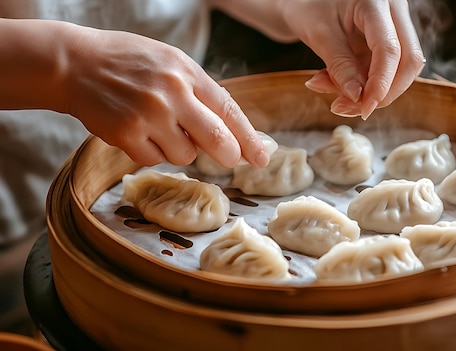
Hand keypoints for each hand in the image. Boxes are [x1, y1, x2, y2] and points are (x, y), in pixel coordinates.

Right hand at [62, 25, 268, 167]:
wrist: (75, 63)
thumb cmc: (128, 62)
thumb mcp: (170, 62)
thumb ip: (199, 90)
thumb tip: (227, 127)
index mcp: (187, 72)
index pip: (229, 110)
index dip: (249, 138)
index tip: (262, 158)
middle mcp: (172, 94)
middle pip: (217, 140)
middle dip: (228, 155)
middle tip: (229, 159)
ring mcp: (149, 116)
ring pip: (185, 155)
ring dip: (179, 149)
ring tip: (159, 127)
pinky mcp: (126, 136)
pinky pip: (155, 160)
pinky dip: (151, 152)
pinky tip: (138, 132)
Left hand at [281, 0, 424, 118]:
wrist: (304, 0)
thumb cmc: (308, 7)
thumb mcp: (318, 35)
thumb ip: (340, 66)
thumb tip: (358, 98)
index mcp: (376, 2)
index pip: (390, 48)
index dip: (381, 84)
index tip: (364, 109)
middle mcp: (393, 11)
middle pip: (409, 60)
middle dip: (385, 92)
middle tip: (351, 109)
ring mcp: (395, 25)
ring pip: (402, 69)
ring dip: (372, 91)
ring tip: (335, 94)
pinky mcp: (389, 40)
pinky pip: (388, 69)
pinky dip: (366, 84)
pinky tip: (338, 84)